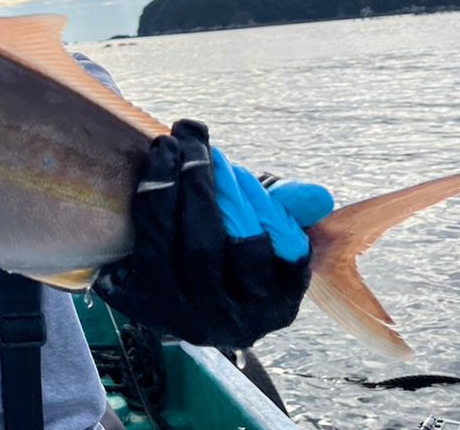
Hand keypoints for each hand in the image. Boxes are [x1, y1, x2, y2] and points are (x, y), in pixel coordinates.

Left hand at [94, 119, 333, 348]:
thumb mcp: (271, 232)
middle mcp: (230, 322)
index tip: (228, 159)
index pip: (264, 247)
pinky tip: (148, 171)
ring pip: (172, 245)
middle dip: (197, 182)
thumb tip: (317, 197)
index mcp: (275, 306)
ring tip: (166, 146)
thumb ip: (290, 211)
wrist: (185, 295)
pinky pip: (142, 248)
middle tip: (187, 139)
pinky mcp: (143, 304)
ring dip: (167, 187)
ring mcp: (182, 316)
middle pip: (209, 245)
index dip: (247, 199)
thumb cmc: (235, 251)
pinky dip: (146, 206)